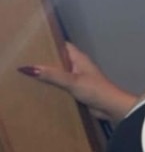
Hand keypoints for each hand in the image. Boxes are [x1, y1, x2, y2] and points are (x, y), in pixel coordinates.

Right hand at [17, 42, 136, 121]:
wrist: (111, 107)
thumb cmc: (94, 90)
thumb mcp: (71, 81)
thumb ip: (52, 75)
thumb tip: (28, 68)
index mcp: (79, 58)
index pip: (62, 45)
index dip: (49, 44)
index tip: (33, 45)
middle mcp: (78, 66)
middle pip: (59, 60)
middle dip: (46, 61)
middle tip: (27, 62)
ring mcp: (79, 78)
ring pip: (61, 74)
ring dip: (50, 76)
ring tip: (30, 76)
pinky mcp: (78, 90)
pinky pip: (63, 86)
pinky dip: (55, 87)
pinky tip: (42, 90)